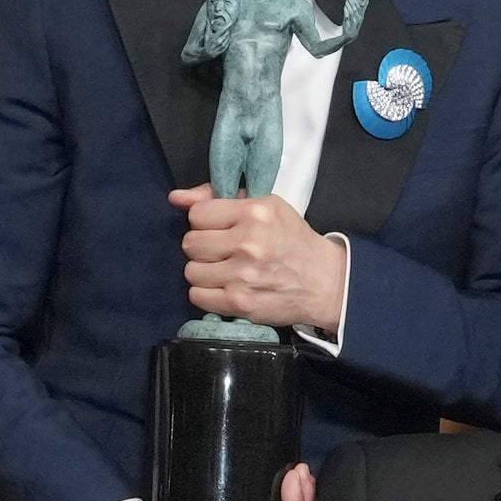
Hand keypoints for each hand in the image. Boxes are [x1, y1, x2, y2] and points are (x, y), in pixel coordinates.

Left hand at [171, 187, 346, 335]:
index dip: (205, 222)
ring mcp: (242, 276)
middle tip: (222, 251)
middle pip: (190, 243)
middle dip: (203, 247)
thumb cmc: (293, 241)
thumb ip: (218, 197)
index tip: (220, 229)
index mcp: (255, 213)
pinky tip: (225, 287)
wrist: (324, 282)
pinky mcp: (239, 303)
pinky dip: (207, 294)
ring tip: (225, 270)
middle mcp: (248, 243)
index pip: (197, 214)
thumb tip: (176, 198)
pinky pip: (197, 296)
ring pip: (191, 271)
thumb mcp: (266, 206)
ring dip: (204, 271)